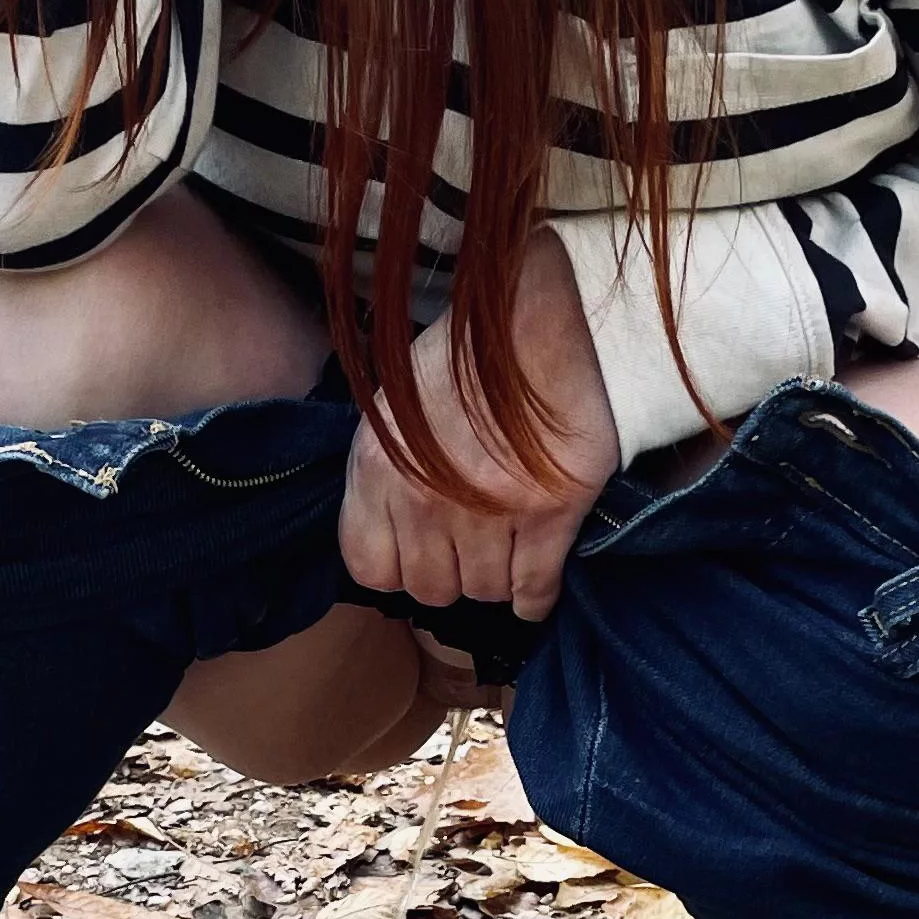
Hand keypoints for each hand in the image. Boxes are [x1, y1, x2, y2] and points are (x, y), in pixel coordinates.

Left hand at [339, 231, 621, 622]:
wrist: (541, 319)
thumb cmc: (465, 355)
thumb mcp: (393, 407)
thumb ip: (384, 474)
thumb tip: (393, 532)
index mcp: (378, 470)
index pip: (369, 568)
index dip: (398, 567)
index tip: (419, 556)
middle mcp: (425, 501)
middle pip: (431, 590)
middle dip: (451, 576)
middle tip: (470, 551)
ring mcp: (488, 513)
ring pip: (484, 591)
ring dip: (494, 580)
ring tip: (506, 552)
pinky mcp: (548, 514)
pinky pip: (534, 589)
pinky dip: (536, 599)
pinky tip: (535, 591)